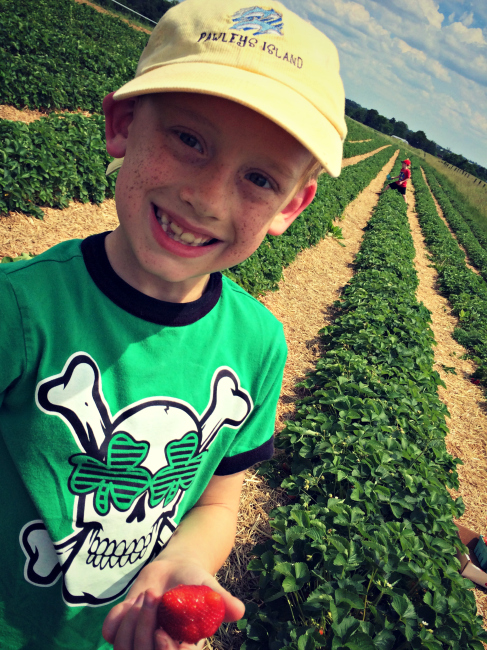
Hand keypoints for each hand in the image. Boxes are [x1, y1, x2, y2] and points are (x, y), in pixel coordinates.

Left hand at [102, 558, 244, 649]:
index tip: (160, 632)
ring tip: (145, 594)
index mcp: (183, 647)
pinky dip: (116, 617)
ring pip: (124, 646)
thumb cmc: (194, 581)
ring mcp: (139, 642)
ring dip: (131, 619)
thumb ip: (221, 600)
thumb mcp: (208, 587)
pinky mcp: (122, 632)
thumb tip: (240, 611)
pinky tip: (129, 603)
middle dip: (144, 626)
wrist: (173, 569)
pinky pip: (110, 634)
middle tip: (152, 595)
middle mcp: (160, 648)